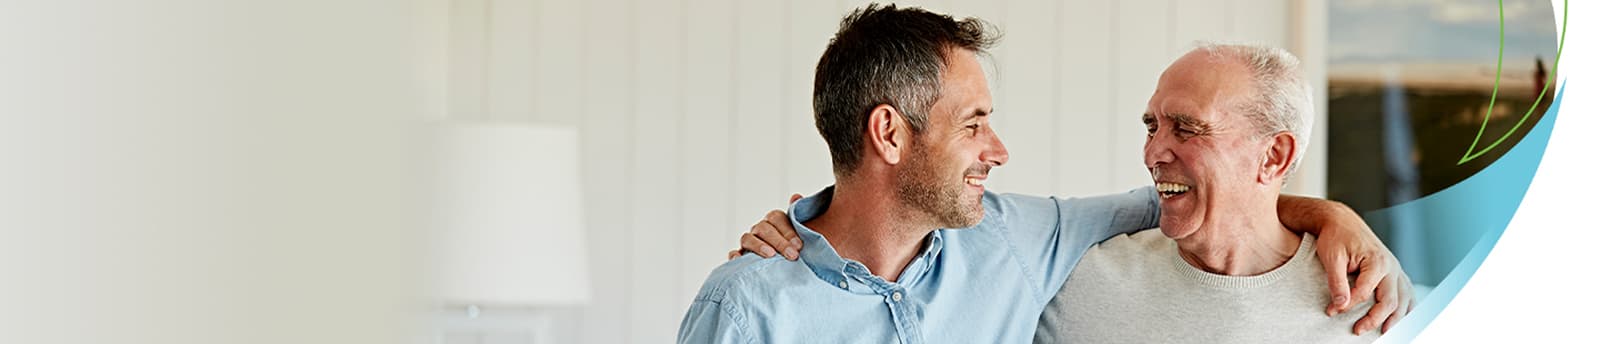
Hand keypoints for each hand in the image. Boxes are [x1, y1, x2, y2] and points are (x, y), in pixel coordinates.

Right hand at [726, 194, 805, 260]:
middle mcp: (760, 230)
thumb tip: (796, 196)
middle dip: (779, 241)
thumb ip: (799, 218)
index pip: (776, 218)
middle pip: (764, 228)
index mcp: (774, 222)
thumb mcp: (802, 236)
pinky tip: (739, 260)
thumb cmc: (796, 250)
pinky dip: (735, 256)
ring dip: (758, 245)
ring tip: (771, 255)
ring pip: (748, 238)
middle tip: (792, 255)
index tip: (799, 245)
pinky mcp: (741, 257)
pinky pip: (733, 253)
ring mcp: (749, 243)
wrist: (789, 265)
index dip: (788, 231)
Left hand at [1312, 203, 1415, 334]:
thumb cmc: (1335, 237)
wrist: (1341, 221)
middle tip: (1358, 331)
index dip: (1348, 305)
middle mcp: (1391, 266)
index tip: (1331, 311)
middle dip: (1375, 319)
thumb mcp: (1331, 258)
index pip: (1364, 293)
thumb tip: (1339, 306)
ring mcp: (1395, 269)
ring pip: (1404, 300)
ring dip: (1396, 318)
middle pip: (1390, 301)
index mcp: (1377, 261)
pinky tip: (1400, 318)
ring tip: (1385, 333)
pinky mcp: (1394, 272)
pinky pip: (1406, 293)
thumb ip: (1336, 283)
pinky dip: (1406, 307)